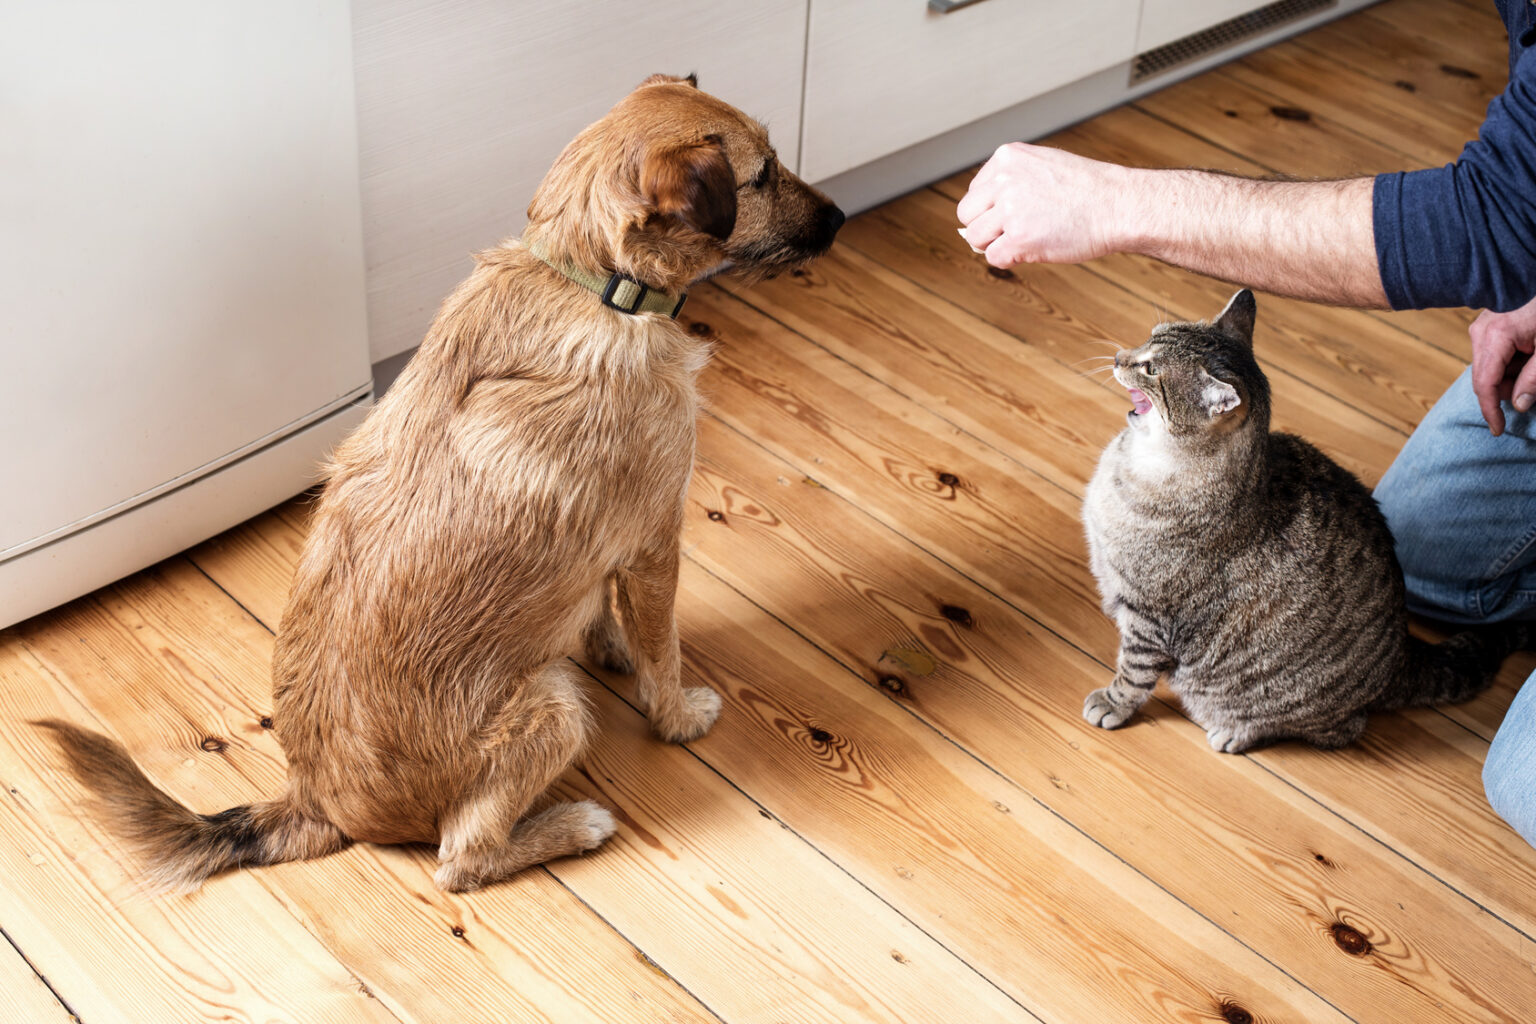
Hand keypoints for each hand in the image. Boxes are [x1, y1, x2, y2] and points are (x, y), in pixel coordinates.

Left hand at [956, 143, 1128, 267]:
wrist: (1118, 205)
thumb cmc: (1086, 189)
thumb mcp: (1042, 166)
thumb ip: (1009, 182)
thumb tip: (977, 217)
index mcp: (1007, 157)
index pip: (974, 192)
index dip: (991, 209)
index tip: (1016, 212)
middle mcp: (1004, 180)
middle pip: (967, 214)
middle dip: (986, 227)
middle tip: (1016, 230)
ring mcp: (1011, 209)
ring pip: (976, 238)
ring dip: (997, 244)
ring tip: (1028, 238)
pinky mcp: (1019, 238)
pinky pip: (993, 257)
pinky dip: (1009, 259)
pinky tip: (1033, 249)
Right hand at [1468, 295, 1535, 435]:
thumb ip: (1534, 378)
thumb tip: (1519, 405)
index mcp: (1494, 337)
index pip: (1484, 384)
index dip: (1491, 411)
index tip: (1498, 430)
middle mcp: (1481, 332)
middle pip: (1486, 377)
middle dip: (1509, 389)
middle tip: (1535, 385)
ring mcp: (1483, 327)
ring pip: (1491, 367)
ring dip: (1514, 374)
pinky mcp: (1490, 325)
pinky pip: (1496, 354)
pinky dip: (1513, 362)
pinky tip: (1531, 353)